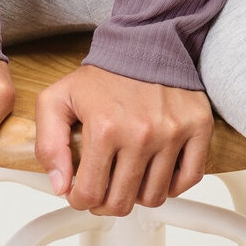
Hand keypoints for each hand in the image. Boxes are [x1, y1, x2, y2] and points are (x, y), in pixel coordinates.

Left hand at [34, 63, 211, 216]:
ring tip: (128, 176)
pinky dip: (172, 185)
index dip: (80, 200)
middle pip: (122, 202)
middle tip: (103, 189)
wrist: (143, 43)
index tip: (81, 193)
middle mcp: (141, 134)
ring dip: (138, 194)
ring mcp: (172, 133)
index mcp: (105, 128)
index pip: (90, 193)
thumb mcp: (58, 99)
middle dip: (106, 202)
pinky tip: (156, 172)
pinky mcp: (197, 128)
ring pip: (154, 196)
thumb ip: (48, 144)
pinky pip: (188, 179)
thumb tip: (61, 185)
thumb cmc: (104, 75)